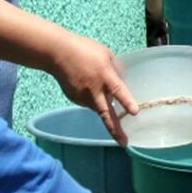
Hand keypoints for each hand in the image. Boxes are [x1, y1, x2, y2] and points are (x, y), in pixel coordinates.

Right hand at [48, 30, 140, 144]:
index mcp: (105, 75)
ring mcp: (83, 97)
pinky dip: (92, 96)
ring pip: (99, 107)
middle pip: (106, 113)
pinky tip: (86, 83)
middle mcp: (94, 90)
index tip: (134, 112)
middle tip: (124, 143)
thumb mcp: (105, 54)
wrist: (56, 52)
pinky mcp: (75, 99)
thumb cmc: (84, 49)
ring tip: (93, 83)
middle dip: (115, 130)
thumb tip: (124, 82)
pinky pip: (89, 102)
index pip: (118, 90)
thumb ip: (116, 69)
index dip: (126, 102)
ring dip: (102, 103)